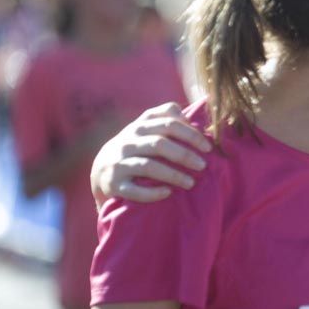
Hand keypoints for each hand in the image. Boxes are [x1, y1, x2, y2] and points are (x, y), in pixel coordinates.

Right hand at [90, 102, 211, 205]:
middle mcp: (128, 142)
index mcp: (140, 126)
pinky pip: (133, 189)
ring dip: (173, 175)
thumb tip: (189, 116)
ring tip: (191, 183)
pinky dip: (152, 193)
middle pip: (159, 144)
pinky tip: (168, 193)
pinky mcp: (113, 184)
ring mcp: (119, 163)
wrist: (101, 169)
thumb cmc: (135, 146)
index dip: (191, 134)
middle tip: (203, 166)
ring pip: (148, 166)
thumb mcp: (147, 127)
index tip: (208, 148)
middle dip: (184, 155)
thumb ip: (166, 116)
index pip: (169, 123)